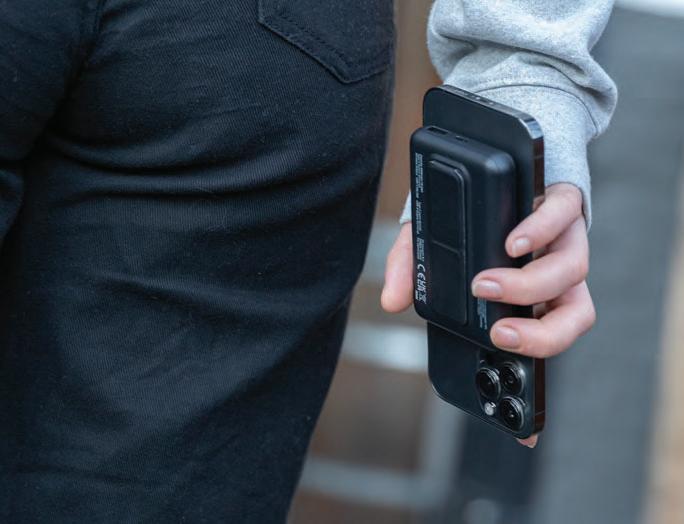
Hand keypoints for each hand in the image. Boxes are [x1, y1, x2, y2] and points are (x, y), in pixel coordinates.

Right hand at [381, 183, 595, 447]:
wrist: (498, 145)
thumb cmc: (468, 205)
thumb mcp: (429, 238)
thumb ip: (412, 270)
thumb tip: (394, 303)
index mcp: (528, 291)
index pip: (543, 341)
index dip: (538, 380)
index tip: (526, 429)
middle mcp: (552, 271)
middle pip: (572, 319)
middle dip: (536, 339)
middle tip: (495, 335)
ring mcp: (562, 237)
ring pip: (572, 277)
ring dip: (528, 290)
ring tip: (486, 284)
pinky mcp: (563, 200)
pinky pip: (564, 222)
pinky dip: (538, 235)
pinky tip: (512, 242)